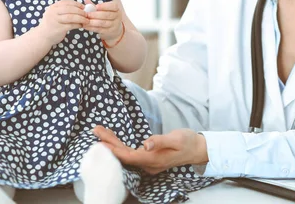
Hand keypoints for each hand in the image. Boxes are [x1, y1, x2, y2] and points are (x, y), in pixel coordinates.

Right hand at [37, 0, 87, 45]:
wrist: (42, 36)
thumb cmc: (52, 24)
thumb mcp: (55, 14)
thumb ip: (64, 10)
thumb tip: (81, 7)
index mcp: (53, 7)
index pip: (67, 3)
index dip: (77, 4)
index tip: (83, 7)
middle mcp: (53, 12)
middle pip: (70, 9)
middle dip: (80, 11)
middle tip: (87, 14)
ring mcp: (55, 21)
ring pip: (71, 17)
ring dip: (81, 18)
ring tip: (87, 20)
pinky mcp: (58, 29)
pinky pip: (71, 25)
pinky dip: (78, 25)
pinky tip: (81, 25)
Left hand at [82, 0, 123, 44]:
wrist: (114, 29)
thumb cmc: (107, 16)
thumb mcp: (103, 10)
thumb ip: (94, 5)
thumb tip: (86, 0)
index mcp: (116, 8)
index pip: (112, 6)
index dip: (104, 6)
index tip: (96, 6)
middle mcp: (117, 16)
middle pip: (107, 15)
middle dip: (96, 15)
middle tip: (87, 14)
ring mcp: (114, 25)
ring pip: (103, 23)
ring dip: (93, 22)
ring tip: (86, 21)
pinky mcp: (109, 31)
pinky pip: (100, 29)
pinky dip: (92, 28)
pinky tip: (86, 26)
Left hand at [92, 126, 208, 174]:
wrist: (198, 149)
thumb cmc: (188, 142)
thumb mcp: (177, 139)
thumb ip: (160, 141)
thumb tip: (145, 144)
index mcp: (154, 159)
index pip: (129, 155)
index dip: (114, 149)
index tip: (101, 140)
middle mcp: (149, 164)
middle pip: (124, 155)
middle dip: (109, 144)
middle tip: (96, 130)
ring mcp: (149, 162)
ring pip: (126, 154)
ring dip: (113, 144)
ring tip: (100, 133)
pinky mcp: (149, 158)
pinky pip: (131, 153)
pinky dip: (121, 146)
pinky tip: (114, 140)